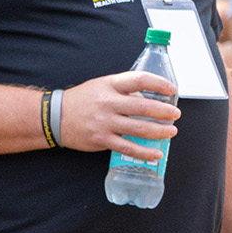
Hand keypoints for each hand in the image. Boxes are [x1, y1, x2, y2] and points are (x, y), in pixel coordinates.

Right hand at [59, 71, 178, 160]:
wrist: (55, 116)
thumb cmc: (84, 100)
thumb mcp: (102, 85)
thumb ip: (124, 88)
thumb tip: (152, 94)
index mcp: (110, 85)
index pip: (139, 79)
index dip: (159, 83)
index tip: (172, 89)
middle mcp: (108, 102)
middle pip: (143, 107)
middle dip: (164, 112)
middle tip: (176, 115)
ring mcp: (105, 122)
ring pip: (139, 128)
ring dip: (160, 131)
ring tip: (171, 131)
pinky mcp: (102, 139)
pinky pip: (128, 148)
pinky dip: (145, 152)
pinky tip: (156, 153)